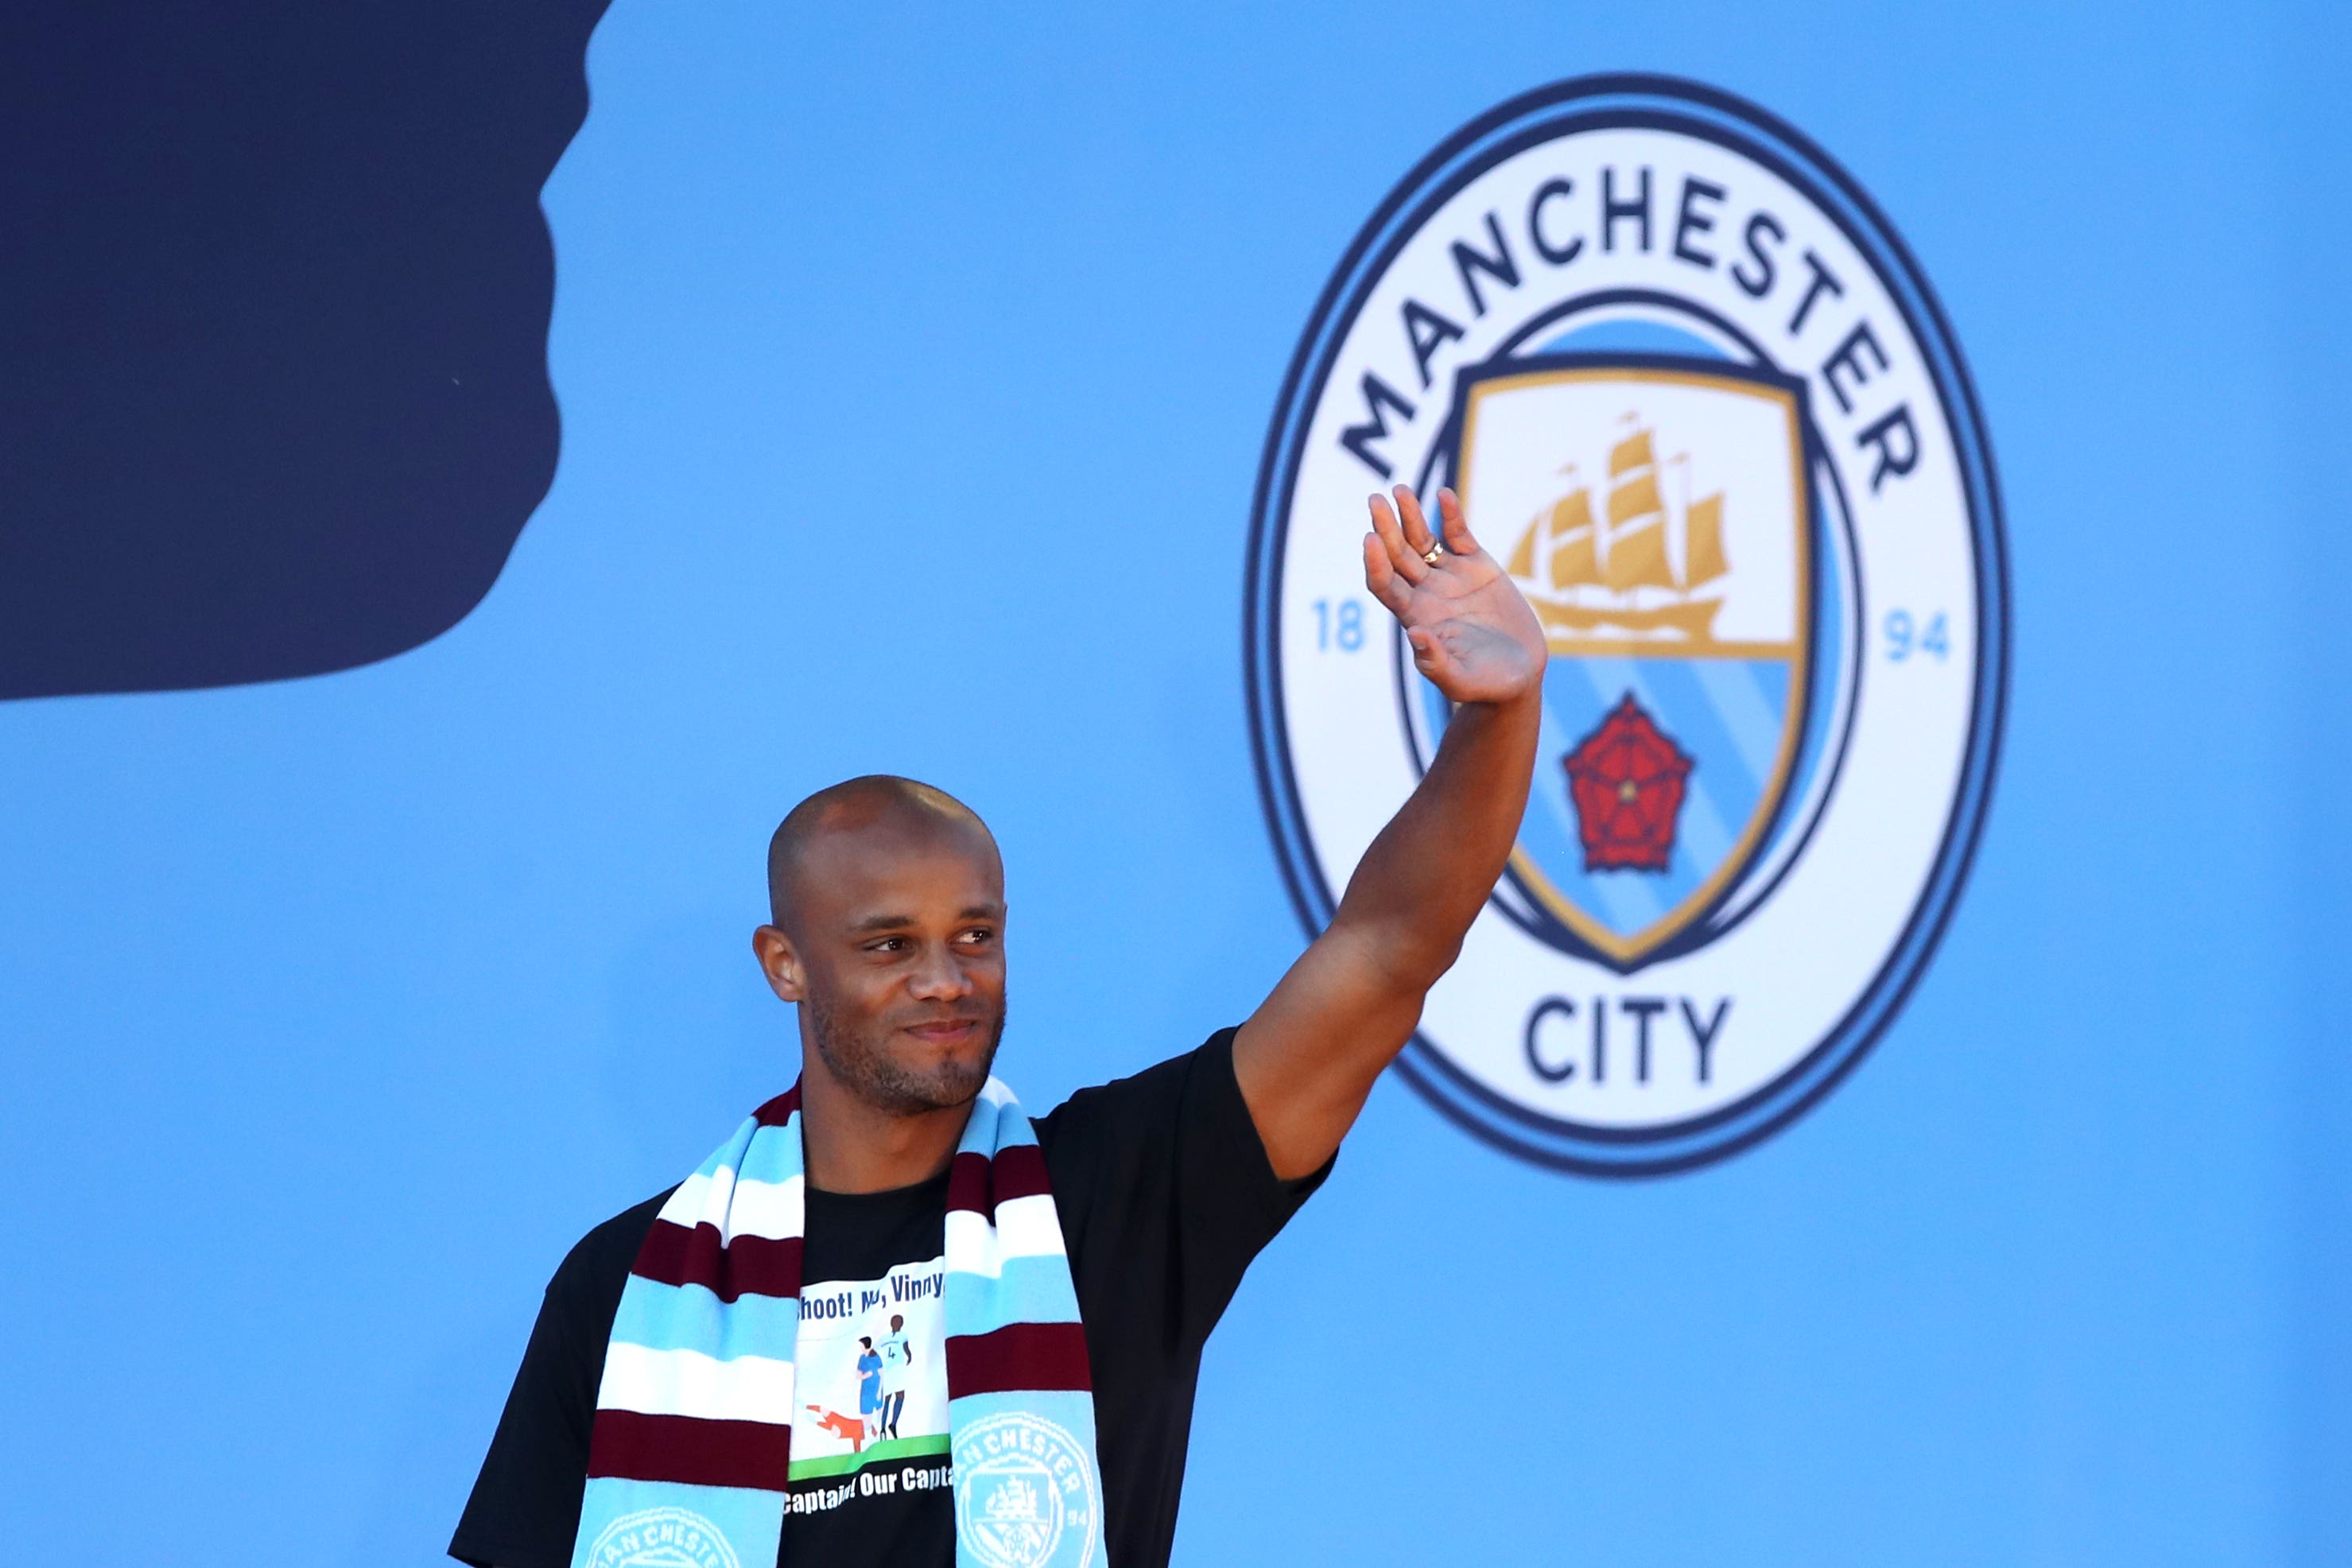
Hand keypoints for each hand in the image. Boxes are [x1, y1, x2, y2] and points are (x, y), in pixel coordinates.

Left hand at [1363, 485, 1545, 705]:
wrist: (1518, 676)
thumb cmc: (1483, 685)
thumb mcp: (1459, 680)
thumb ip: (1435, 662)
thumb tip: (1415, 635)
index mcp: (1415, 616)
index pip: (1385, 584)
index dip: (1376, 563)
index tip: (1371, 539)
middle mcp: (1426, 593)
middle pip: (1397, 555)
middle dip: (1385, 527)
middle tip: (1374, 500)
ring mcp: (1450, 577)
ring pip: (1422, 540)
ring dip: (1410, 516)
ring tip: (1399, 490)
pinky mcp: (1477, 567)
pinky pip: (1459, 535)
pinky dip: (1451, 516)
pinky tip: (1443, 495)